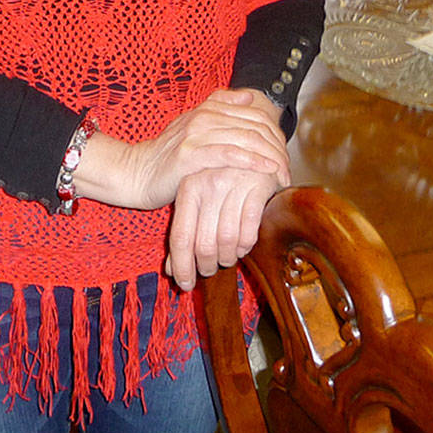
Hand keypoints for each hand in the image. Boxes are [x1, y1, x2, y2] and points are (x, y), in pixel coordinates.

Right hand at [73, 89, 289, 210]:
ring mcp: (197, 133)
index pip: (256, 114)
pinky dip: (253, 162)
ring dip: (271, 157)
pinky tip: (267, 171)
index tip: (286, 155)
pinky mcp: (191, 153)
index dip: (276, 134)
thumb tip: (248, 97)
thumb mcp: (195, 130)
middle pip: (256, 126)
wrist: (135, 173)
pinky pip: (230, 154)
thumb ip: (219, 110)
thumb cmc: (169, 157)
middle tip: (288, 169)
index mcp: (210, 107)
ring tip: (283, 174)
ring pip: (247, 139)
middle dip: (278, 148)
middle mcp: (205, 115)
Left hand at [165, 166, 282, 291]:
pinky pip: (249, 231)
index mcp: (189, 186)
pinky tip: (242, 246)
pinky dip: (245, 246)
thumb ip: (183, 232)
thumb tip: (173, 271)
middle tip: (209, 270)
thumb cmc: (220, 181)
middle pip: (204, 244)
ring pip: (227, 241)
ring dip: (227, 258)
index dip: (182, 267)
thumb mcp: (196, 201)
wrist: (252, 148)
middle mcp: (209, 183)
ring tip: (226, 258)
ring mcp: (235, 183)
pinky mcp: (259, 186)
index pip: (181, 237)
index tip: (186, 285)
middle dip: (206, 266)